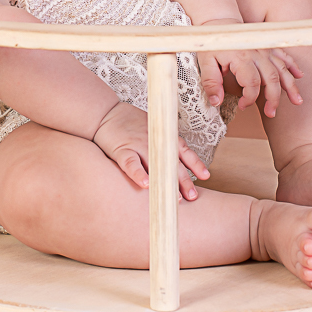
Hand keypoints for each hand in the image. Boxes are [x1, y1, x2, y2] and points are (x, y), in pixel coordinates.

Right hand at [92, 101, 208, 199]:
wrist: (105, 113)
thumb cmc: (130, 123)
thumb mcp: (153, 128)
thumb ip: (165, 143)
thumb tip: (179, 162)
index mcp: (163, 137)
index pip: (184, 151)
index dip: (195, 164)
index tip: (206, 176)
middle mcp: (154, 142)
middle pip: (173, 163)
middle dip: (184, 181)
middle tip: (193, 196)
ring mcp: (138, 145)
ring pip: (156, 166)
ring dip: (167, 182)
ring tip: (176, 198)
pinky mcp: (122, 150)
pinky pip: (131, 164)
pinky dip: (138, 174)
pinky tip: (145, 185)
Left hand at [196, 29, 303, 116]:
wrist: (220, 23)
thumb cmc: (212, 43)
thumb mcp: (205, 62)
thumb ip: (211, 82)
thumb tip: (216, 102)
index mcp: (241, 58)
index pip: (252, 83)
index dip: (249, 99)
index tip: (242, 106)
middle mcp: (256, 53)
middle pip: (272, 79)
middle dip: (274, 99)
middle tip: (270, 113)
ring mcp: (265, 50)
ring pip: (283, 69)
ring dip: (291, 86)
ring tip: (297, 102)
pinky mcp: (268, 47)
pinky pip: (284, 56)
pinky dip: (293, 66)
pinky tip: (299, 76)